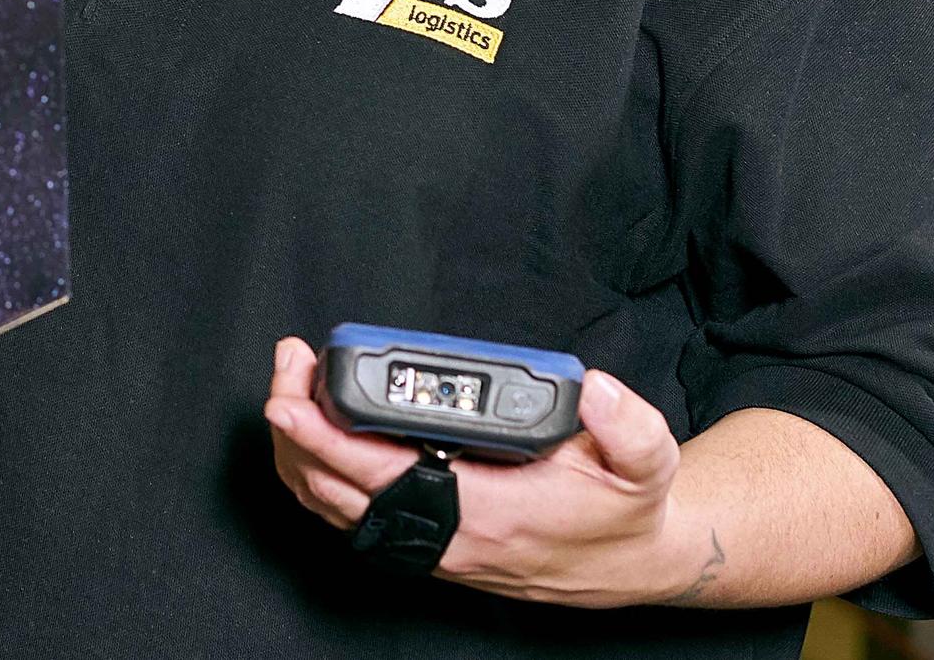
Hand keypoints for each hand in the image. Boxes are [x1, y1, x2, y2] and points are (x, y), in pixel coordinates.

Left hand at [264, 337, 727, 608]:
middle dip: (298, 430)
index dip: (326, 438)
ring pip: (340, 510)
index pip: (383, 475)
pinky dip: (323, 482)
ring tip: (290, 393)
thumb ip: (627, 424)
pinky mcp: (436, 548)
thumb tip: (593, 388)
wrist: (637, 563)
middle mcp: (451, 538)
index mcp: (488, 512)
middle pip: (340, 490)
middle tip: (286, 369)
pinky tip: (311, 444)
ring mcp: (438, 548)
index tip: (292, 399)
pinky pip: (360, 520)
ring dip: (302, 455)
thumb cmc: (628, 511)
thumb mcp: (647, 463)